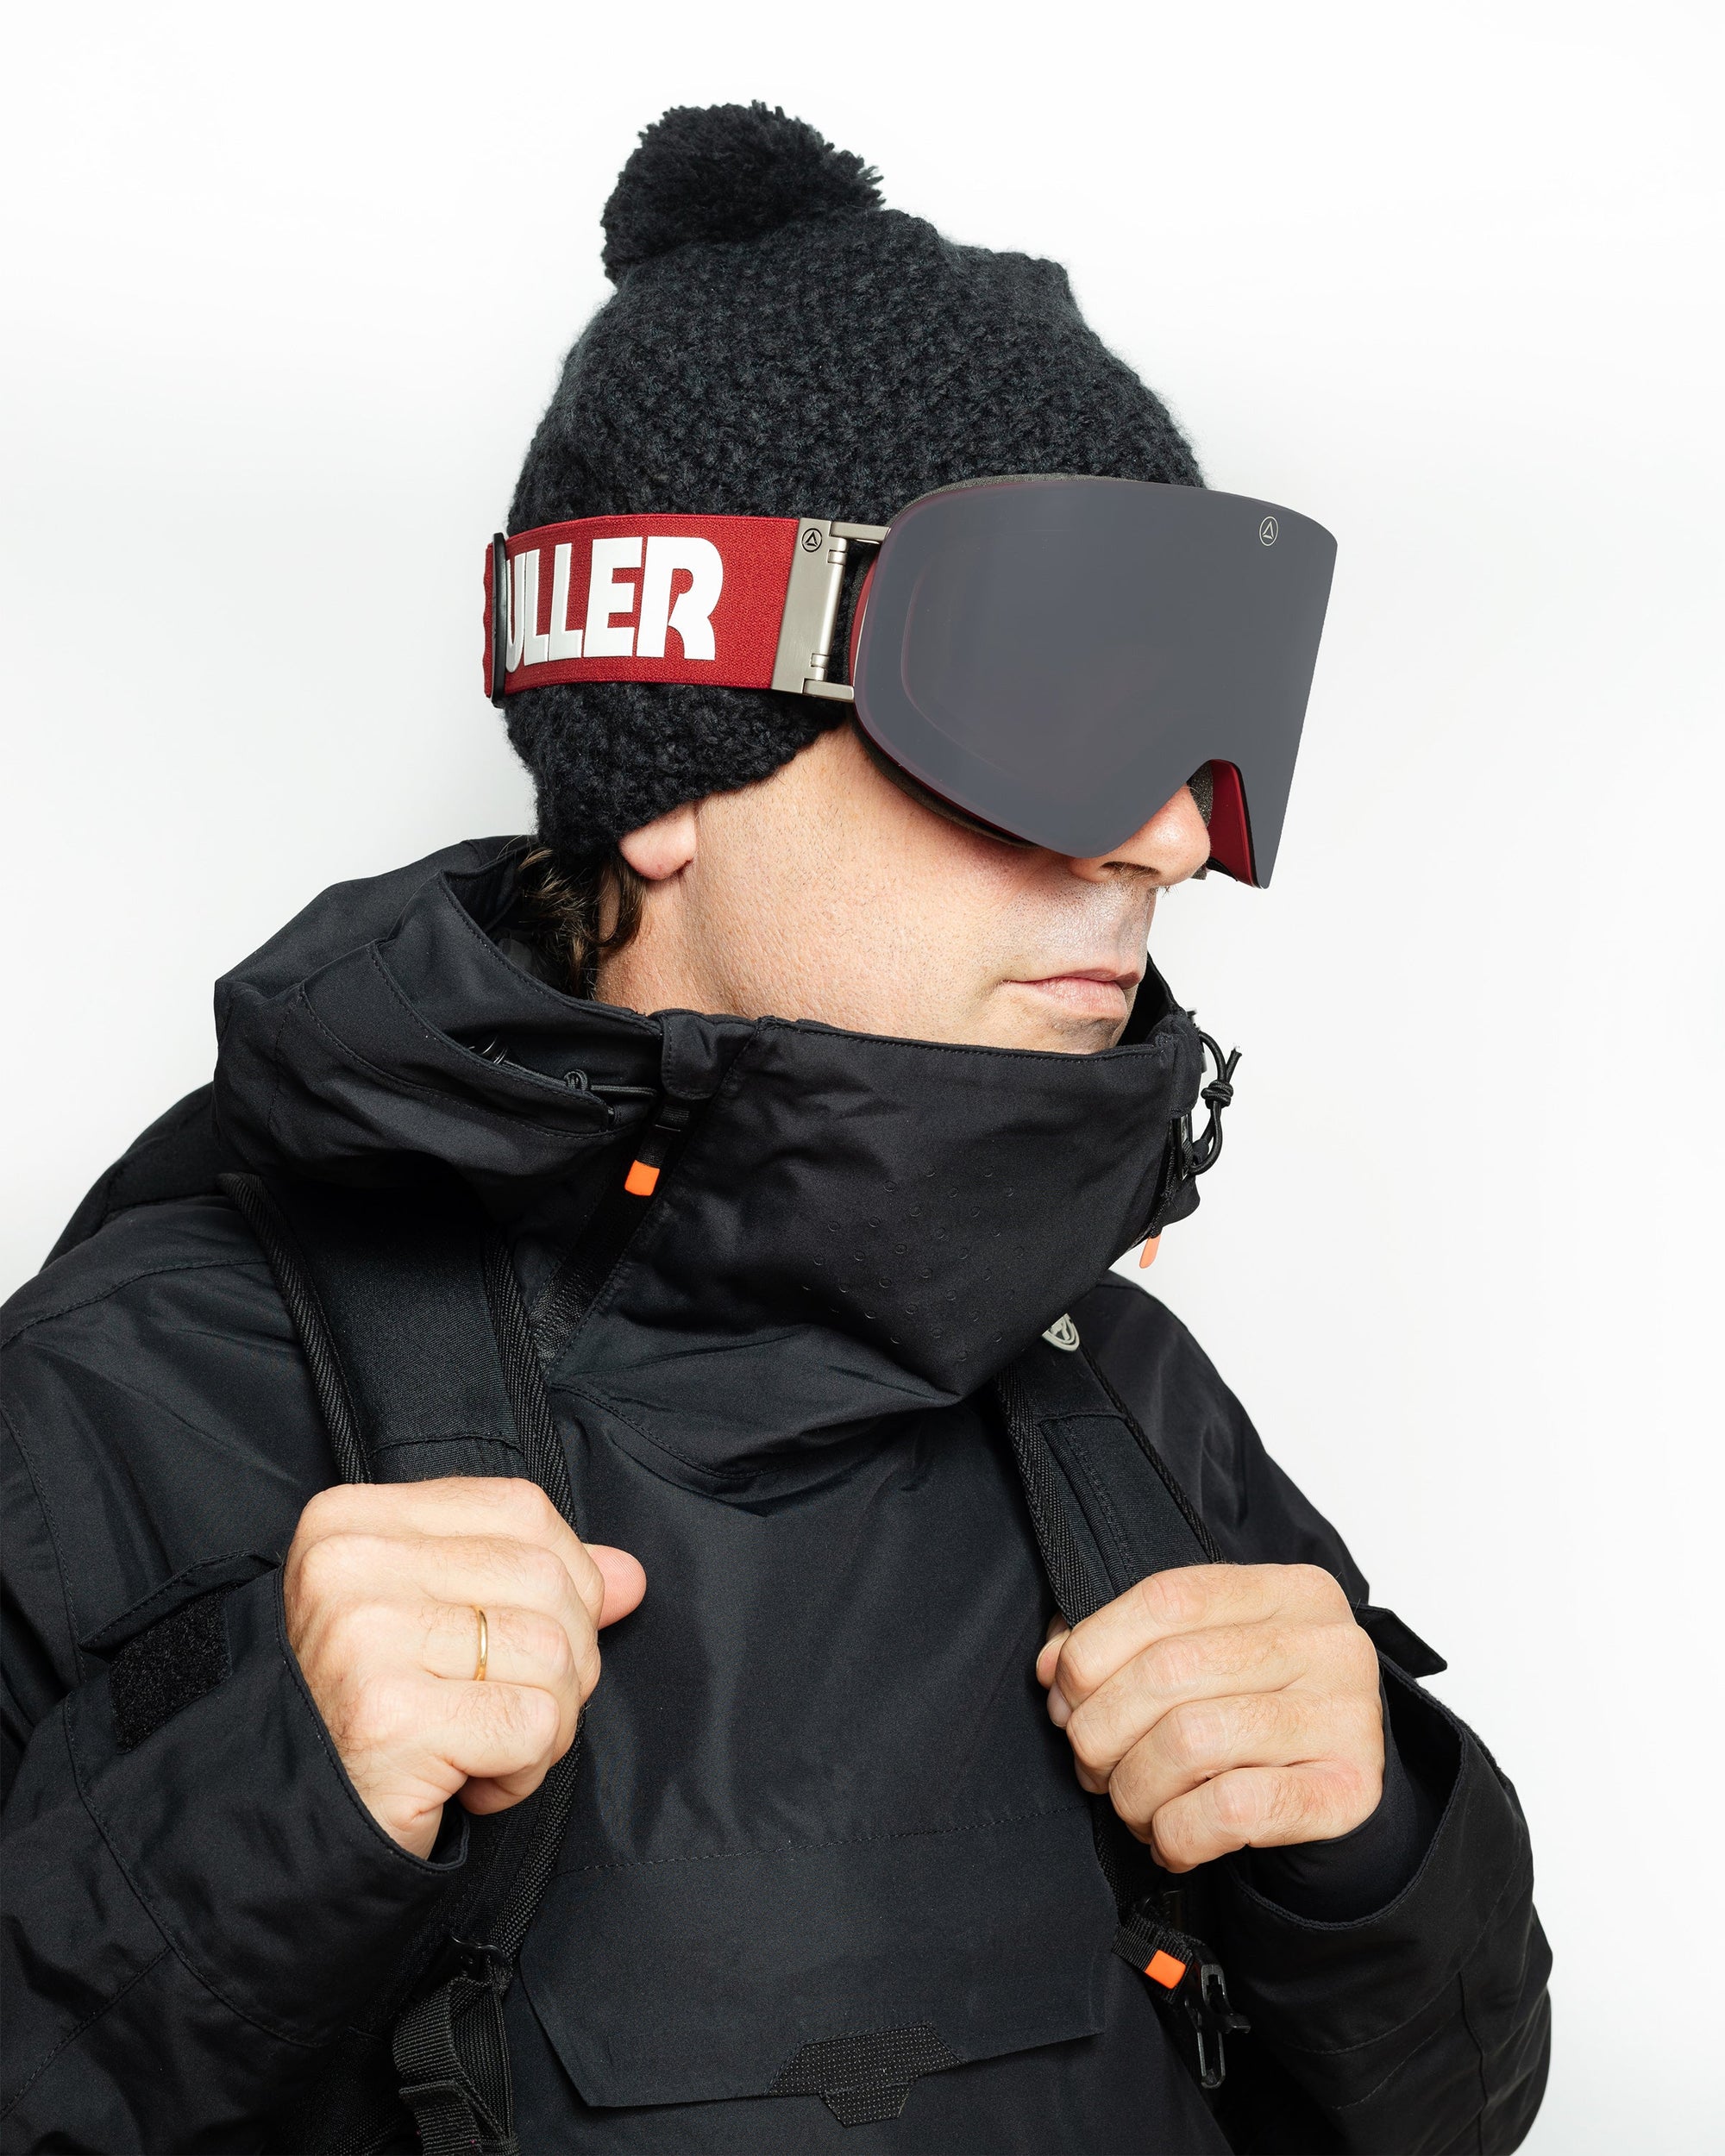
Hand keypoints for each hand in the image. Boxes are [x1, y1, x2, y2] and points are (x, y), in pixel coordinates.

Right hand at [284, 1476, 644, 1857]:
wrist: (289, 1830)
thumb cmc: (374, 1719)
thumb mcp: (445, 1622)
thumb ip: (538, 1582)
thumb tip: (632, 1575)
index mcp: (353, 1519)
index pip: (522, 1509)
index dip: (566, 1578)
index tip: (529, 1638)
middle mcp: (350, 1564)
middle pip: (548, 1581)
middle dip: (564, 1663)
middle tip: (506, 1711)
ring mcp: (363, 1637)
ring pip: (552, 1654)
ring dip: (546, 1724)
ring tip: (481, 1747)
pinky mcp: (390, 1717)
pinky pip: (532, 1726)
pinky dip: (524, 1770)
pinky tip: (469, 1782)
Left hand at [1036, 1564, 1382, 1871]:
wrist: (1341, 1794)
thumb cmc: (1256, 1715)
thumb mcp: (1204, 1658)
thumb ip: (1130, 1645)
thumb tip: (1054, 1666)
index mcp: (1288, 1590)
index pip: (1167, 1599)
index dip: (1094, 1648)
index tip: (1063, 1697)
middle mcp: (1328, 1643)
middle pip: (1170, 1672)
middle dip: (1102, 1729)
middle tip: (1092, 1764)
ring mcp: (1347, 1716)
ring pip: (1191, 1742)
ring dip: (1135, 1788)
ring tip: (1131, 1805)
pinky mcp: (1351, 1793)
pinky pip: (1231, 1810)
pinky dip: (1177, 1833)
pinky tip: (1169, 1840)